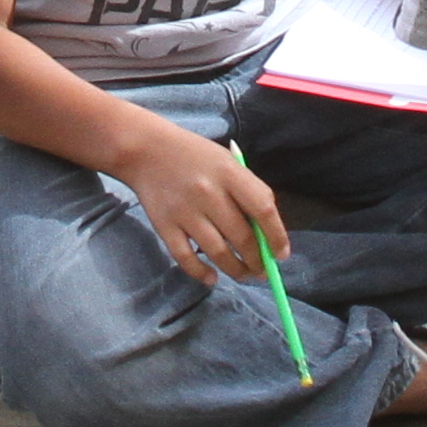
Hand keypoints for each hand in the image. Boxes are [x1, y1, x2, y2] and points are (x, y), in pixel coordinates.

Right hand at [116, 121, 291, 284]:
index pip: (263, 209)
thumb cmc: (195, 156)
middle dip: (257, 261)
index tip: (281, 255)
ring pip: (218, 252)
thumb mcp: (227, 163)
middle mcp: (208, 193)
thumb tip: (267, 234)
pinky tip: (212, 277)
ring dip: (235, 270)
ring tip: (243, 274)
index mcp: (229, 173)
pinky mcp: (164, 225)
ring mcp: (185, 211)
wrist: (146, 149)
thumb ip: (247, 192)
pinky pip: (186, 258)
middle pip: (241, 237)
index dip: (276, 236)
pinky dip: (201, 273)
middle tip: (261, 270)